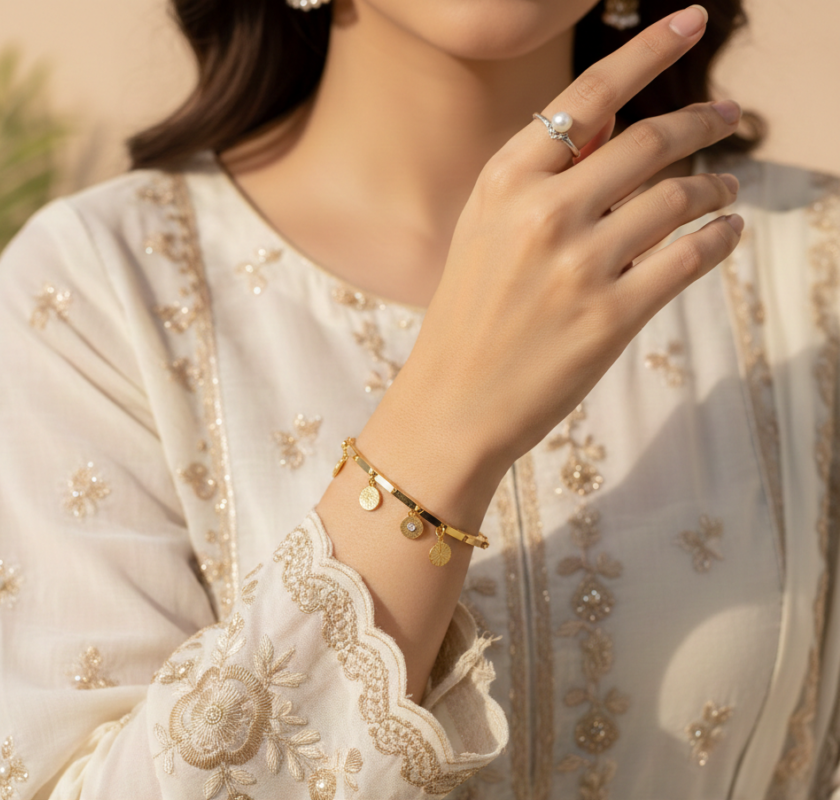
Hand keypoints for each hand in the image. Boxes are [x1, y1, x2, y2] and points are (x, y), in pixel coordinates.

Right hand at [361, 5, 742, 529]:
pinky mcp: (611, 318)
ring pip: (678, 199)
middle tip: (732, 115)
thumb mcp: (483, 231)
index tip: (690, 19)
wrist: (452, 404)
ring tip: (726, 193)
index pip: (588, 96)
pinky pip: (689, 259)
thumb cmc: (467, 317)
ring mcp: (578, 266)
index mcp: (503, 181)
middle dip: (704, 120)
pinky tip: (724, 235)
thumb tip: (612, 126)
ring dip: (716, 189)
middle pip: (650, 142)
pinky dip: (718, 240)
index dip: (648, 51)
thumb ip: (542, 178)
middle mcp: (541, 213)